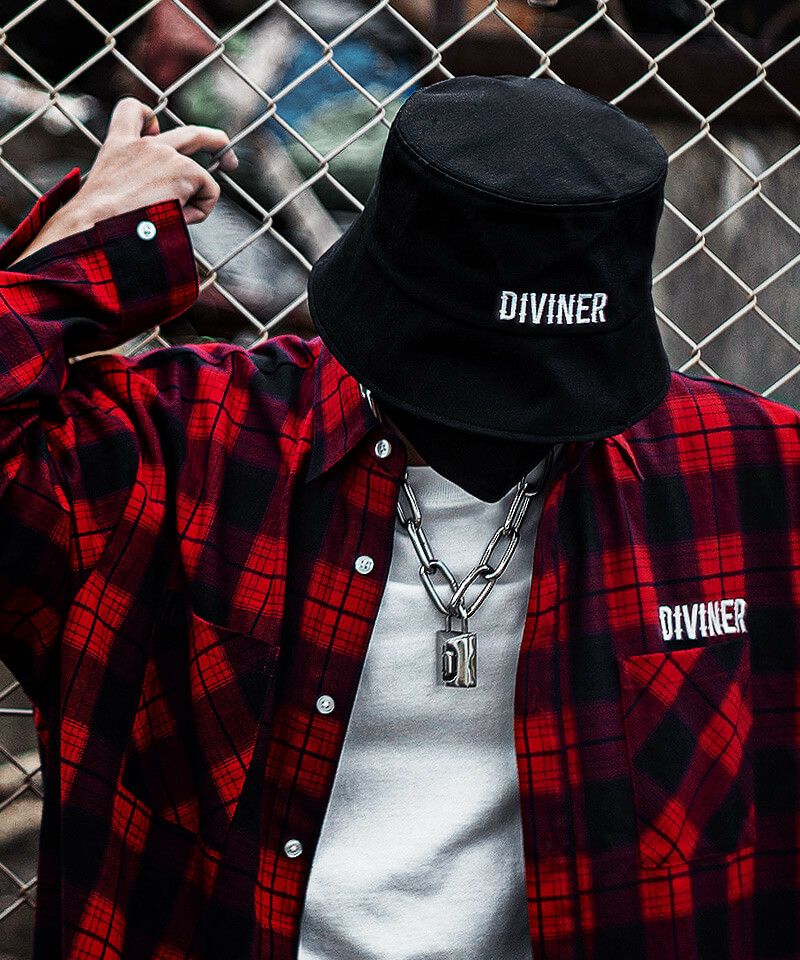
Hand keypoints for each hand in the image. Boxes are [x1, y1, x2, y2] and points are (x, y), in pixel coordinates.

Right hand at [9, 97, 237, 264]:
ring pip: (201, 174)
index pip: (132, 112)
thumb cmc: (98, 225)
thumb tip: (165, 202)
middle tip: (224, 151)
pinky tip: (178, 220)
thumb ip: (133, 186)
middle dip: (212, 140)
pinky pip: (209, 192)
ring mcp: (166, 154)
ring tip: (175, 220)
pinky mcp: (184, 169)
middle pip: (188, 134)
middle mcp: (144, 145)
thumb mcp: (109, 195)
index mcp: (118, 147)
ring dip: (197, 199)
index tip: (155, 129)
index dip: (149, 118)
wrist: (97, 228)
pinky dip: (200, 210)